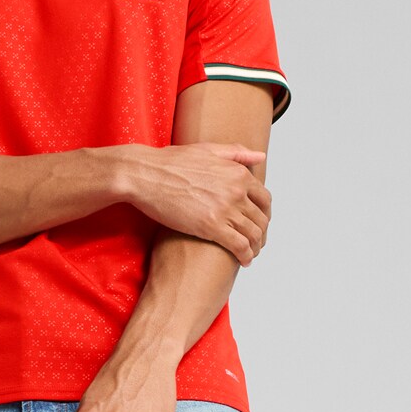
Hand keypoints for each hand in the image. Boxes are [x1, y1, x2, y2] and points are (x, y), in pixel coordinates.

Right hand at [116, 143, 270, 264]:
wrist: (145, 175)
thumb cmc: (170, 163)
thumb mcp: (207, 150)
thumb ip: (237, 153)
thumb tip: (260, 156)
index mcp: (238, 173)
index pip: (264, 199)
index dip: (264, 214)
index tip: (259, 223)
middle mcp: (236, 191)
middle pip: (261, 219)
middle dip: (261, 234)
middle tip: (256, 243)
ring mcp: (225, 209)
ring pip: (253, 234)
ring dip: (255, 247)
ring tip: (250, 254)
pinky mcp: (211, 227)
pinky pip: (239, 246)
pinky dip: (246, 256)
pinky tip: (244, 261)